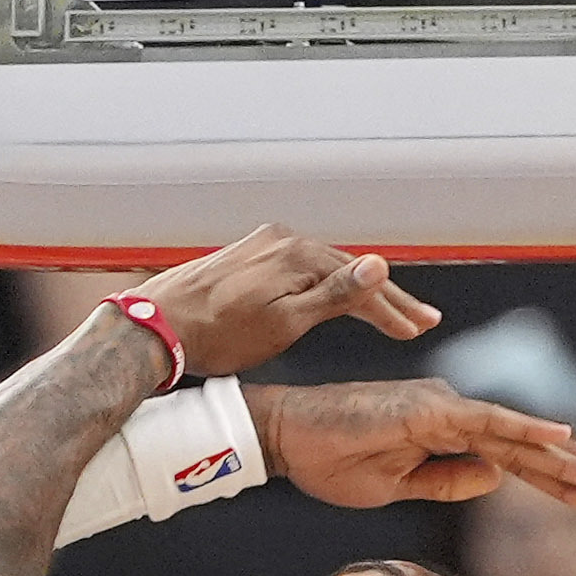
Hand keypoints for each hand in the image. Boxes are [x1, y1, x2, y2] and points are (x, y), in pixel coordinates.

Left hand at [129, 225, 440, 377]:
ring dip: (356, 292)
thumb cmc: (218, 334)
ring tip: (386, 312)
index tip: (419, 328)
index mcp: (298, 254)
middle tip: (419, 319)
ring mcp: (263, 246)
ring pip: (325, 269)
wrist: (156, 327)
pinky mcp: (247, 257)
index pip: (361, 283)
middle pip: (347, 271)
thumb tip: (378, 267)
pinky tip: (332, 296)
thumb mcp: (285, 323)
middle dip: (385, 298)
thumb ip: (335, 295)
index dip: (393, 310)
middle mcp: (283, 241)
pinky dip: (325, 285)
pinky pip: (301, 268)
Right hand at [244, 380, 575, 511]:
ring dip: (561, 457)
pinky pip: (487, 422)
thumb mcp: (397, 486)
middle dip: (570, 471)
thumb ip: (445, 481)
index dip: (552, 478)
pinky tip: (561, 439)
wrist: (285, 436)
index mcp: (445, 433)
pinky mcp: (428, 410)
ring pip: (514, 436)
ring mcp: (442, 408)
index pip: (510, 460)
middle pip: (522, 448)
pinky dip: (525, 431)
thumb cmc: (331, 459)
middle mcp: (452, 413)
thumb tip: (495, 481)